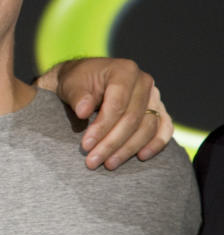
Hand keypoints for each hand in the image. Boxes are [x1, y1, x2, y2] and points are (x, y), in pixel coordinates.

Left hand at [35, 58, 172, 169]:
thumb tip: (84, 111)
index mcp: (124, 71)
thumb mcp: (71, 84)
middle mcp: (144, 82)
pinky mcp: (158, 109)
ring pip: (147, 127)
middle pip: (132, 119)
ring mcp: (154, 96)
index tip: (86, 145)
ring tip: (108, 164)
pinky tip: (141, 156)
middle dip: (112, 143)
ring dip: (128, 149)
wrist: (85, 81)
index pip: (117, 104)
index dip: (102, 127)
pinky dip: (156, 143)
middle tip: (93, 161)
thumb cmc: (77, 82)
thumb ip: (77, 97)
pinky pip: (164, 128)